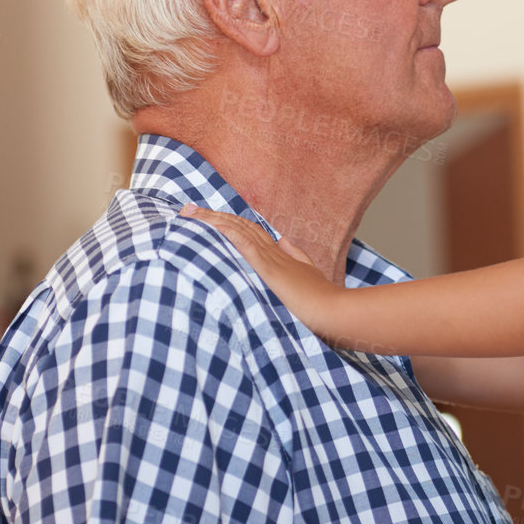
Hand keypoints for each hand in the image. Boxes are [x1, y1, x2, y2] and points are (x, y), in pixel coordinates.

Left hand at [177, 204, 345, 339]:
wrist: (335, 313)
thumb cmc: (323, 302)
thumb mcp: (307, 276)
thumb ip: (294, 258)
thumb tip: (282, 241)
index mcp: (280, 255)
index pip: (247, 231)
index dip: (226, 223)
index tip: (206, 218)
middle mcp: (274, 250)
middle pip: (238, 225)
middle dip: (212, 217)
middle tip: (187, 210)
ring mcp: (272, 257)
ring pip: (237, 229)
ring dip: (212, 219)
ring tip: (188, 213)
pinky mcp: (270, 268)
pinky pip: (244, 242)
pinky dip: (225, 231)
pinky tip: (210, 224)